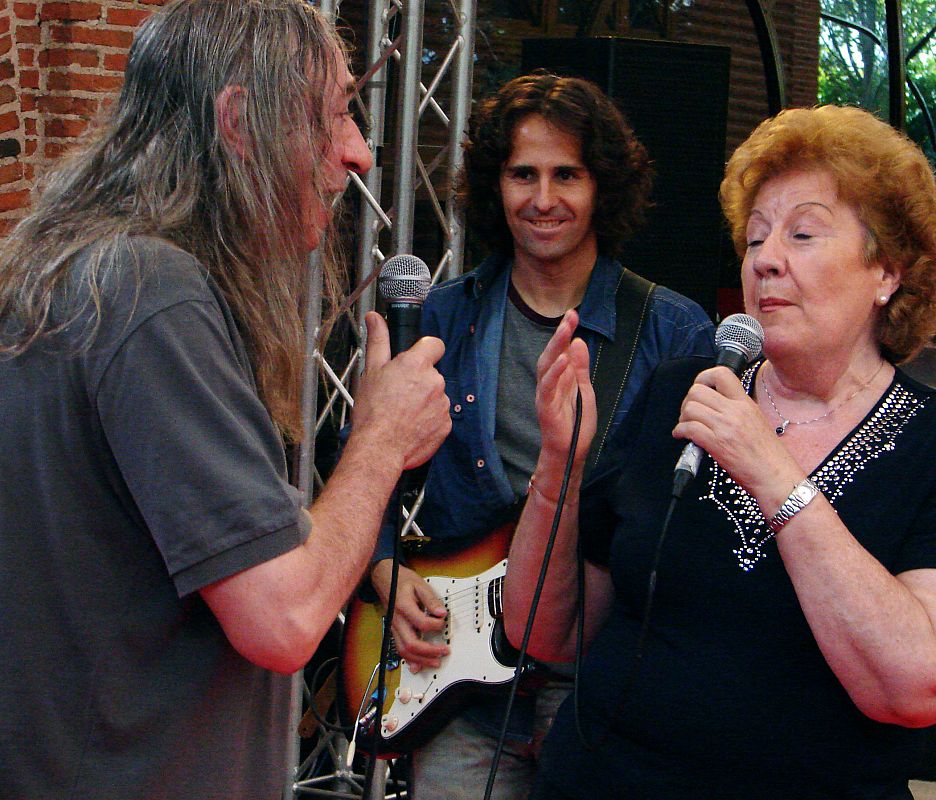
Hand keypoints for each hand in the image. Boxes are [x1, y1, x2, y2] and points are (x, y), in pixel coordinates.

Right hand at [350, 312, 450, 471]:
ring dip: (424, 400)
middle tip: (398, 393)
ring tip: (403, 412)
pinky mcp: (446, 424)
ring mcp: (443, 403)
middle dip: (419, 380)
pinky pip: (439, 415)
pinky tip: (411, 425)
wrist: (380, 447)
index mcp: (417, 364)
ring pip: (436, 395)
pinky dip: (428, 419)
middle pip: (432, 373)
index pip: (435, 344)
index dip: (425, 350)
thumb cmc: (373, 412)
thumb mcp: (371, 371)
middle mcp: (435, 381)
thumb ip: (378, 341)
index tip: (415, 359)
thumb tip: (375, 319)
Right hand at [371, 560, 448, 671]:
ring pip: (404, 651)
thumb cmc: (401, 580)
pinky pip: (399, 649)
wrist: (384, 578)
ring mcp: (394, 627)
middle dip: (429, 652)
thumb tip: (441, 613)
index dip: (436, 625)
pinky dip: (409, 660)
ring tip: (435, 662)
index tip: (443, 621)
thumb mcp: (419, 584)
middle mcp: (397, 620)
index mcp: (404, 607)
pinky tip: (417, 666)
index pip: (422, 623)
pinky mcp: (394, 631)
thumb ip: (431, 599)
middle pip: (411, 644)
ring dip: (421, 660)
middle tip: (444, 652)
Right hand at [535, 310, 596, 469]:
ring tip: (566, 329)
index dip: (566, 332)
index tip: (573, 314)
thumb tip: (579, 342)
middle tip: (570, 315)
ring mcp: (546, 393)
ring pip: (546, 365)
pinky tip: (562, 360)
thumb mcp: (584, 389)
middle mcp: (549, 382)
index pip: (560, 350)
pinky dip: (554, 372)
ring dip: (556, 346)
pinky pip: (548, 387)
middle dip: (560, 333)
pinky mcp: (545, 406)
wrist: (570, 451)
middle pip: (551, 353)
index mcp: (559, 377)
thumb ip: (580, 367)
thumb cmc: (575, 423)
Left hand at [672, 366, 801, 499]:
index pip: (721, 374)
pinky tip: (683, 437)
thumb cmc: (768, 455)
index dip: (703, 378)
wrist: (775, 476)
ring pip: (690, 408)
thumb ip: (736, 409)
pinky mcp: (717, 444)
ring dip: (683, 418)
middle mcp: (735, 411)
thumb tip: (714, 405)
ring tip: (686, 426)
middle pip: (697, 390)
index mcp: (745, 403)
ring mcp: (726, 426)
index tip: (699, 389)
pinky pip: (689, 428)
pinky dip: (680, 432)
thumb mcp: (756, 420)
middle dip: (687, 401)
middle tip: (689, 413)